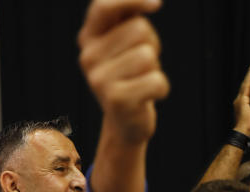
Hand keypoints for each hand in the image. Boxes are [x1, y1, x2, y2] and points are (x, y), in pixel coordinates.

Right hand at [78, 0, 169, 145]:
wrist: (125, 122)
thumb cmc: (130, 75)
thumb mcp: (125, 42)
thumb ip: (129, 14)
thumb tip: (153, 0)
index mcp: (88, 38)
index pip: (104, 6)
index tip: (156, 5)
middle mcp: (88, 57)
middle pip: (138, 29)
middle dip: (151, 45)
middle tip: (141, 66)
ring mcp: (100, 80)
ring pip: (148, 55)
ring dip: (154, 68)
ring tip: (141, 81)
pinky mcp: (117, 100)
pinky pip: (157, 81)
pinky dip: (161, 89)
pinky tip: (147, 98)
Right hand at [233, 65, 249, 136]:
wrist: (244, 131)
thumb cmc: (248, 127)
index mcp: (242, 104)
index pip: (247, 91)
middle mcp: (239, 101)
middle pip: (245, 86)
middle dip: (249, 77)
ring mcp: (240, 100)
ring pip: (246, 85)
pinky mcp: (242, 100)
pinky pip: (247, 87)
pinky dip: (249, 80)